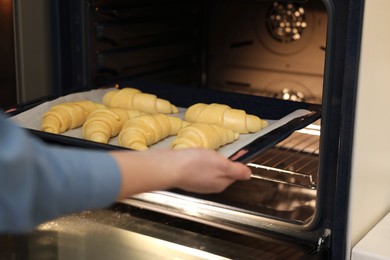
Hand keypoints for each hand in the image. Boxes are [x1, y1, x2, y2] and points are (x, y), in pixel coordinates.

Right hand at [111, 148, 250, 198]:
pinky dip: (196, 161)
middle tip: (217, 150)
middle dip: (221, 162)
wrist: (168, 167)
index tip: (235, 151)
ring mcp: (196, 182)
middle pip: (221, 173)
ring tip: (204, 151)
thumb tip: (249, 175)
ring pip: (208, 170)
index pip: (234, 174)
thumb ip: (236, 170)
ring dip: (208, 161)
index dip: (236, 162)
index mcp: (220, 184)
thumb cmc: (195, 164)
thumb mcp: (222, 165)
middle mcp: (209, 186)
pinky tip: (193, 155)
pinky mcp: (184, 176)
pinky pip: (195, 168)